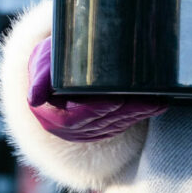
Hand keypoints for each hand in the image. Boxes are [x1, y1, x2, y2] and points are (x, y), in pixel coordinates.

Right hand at [26, 38, 166, 141]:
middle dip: (126, 112)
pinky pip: (118, 126)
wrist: (53, 69)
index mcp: (50, 114)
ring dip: (137, 115)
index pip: (74, 119)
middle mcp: (65, 128)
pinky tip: (154, 106)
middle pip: (100, 123)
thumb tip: (34, 98)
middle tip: (148, 101)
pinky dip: (137, 116)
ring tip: (157, 102)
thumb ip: (40, 80)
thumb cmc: (50, 61)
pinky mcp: (97, 130)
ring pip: (113, 126)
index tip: (114, 101)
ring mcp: (82, 132)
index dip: (95, 111)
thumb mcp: (42, 64)